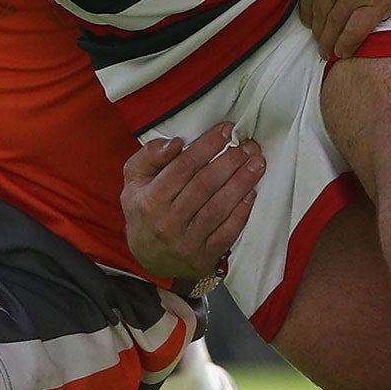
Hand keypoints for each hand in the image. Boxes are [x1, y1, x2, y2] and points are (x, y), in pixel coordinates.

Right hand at [120, 124, 264, 285]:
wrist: (146, 258)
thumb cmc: (143, 212)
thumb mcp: (134, 181)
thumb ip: (149, 157)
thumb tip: (175, 143)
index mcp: (149, 200)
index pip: (183, 167)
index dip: (207, 146)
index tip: (226, 131)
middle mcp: (167, 222)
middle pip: (204, 185)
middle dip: (230, 162)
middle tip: (247, 146)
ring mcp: (185, 243)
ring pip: (218, 208)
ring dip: (241, 183)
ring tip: (256, 164)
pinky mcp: (202, 258)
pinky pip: (226, 234)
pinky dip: (241, 213)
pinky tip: (252, 194)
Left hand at [296, 0, 390, 59]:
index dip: (306, 12)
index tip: (310, 21)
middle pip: (318, 13)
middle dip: (318, 30)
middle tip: (320, 40)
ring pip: (334, 25)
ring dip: (329, 42)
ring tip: (329, 50)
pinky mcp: (380, 2)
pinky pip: (355, 32)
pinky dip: (347, 46)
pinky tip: (344, 52)